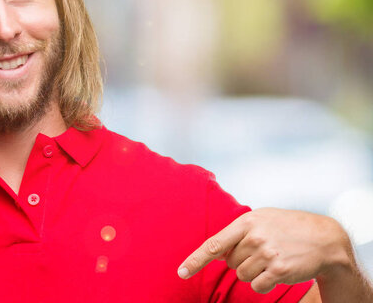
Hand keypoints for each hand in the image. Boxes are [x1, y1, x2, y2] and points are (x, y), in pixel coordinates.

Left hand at [178, 208, 349, 293]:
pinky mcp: (279, 270)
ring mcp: (267, 254)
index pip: (214, 244)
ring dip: (253, 272)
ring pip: (242, 276)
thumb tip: (214, 252)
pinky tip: (277, 270)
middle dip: (241, 260)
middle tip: (261, 249)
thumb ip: (236, 233)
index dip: (196, 260)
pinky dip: (263, 283)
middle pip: (230, 262)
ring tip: (271, 258)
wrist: (324, 238)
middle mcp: (255, 237)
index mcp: (246, 222)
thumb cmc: (286, 227)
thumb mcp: (261, 219)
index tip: (181, 272)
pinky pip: (257, 286)